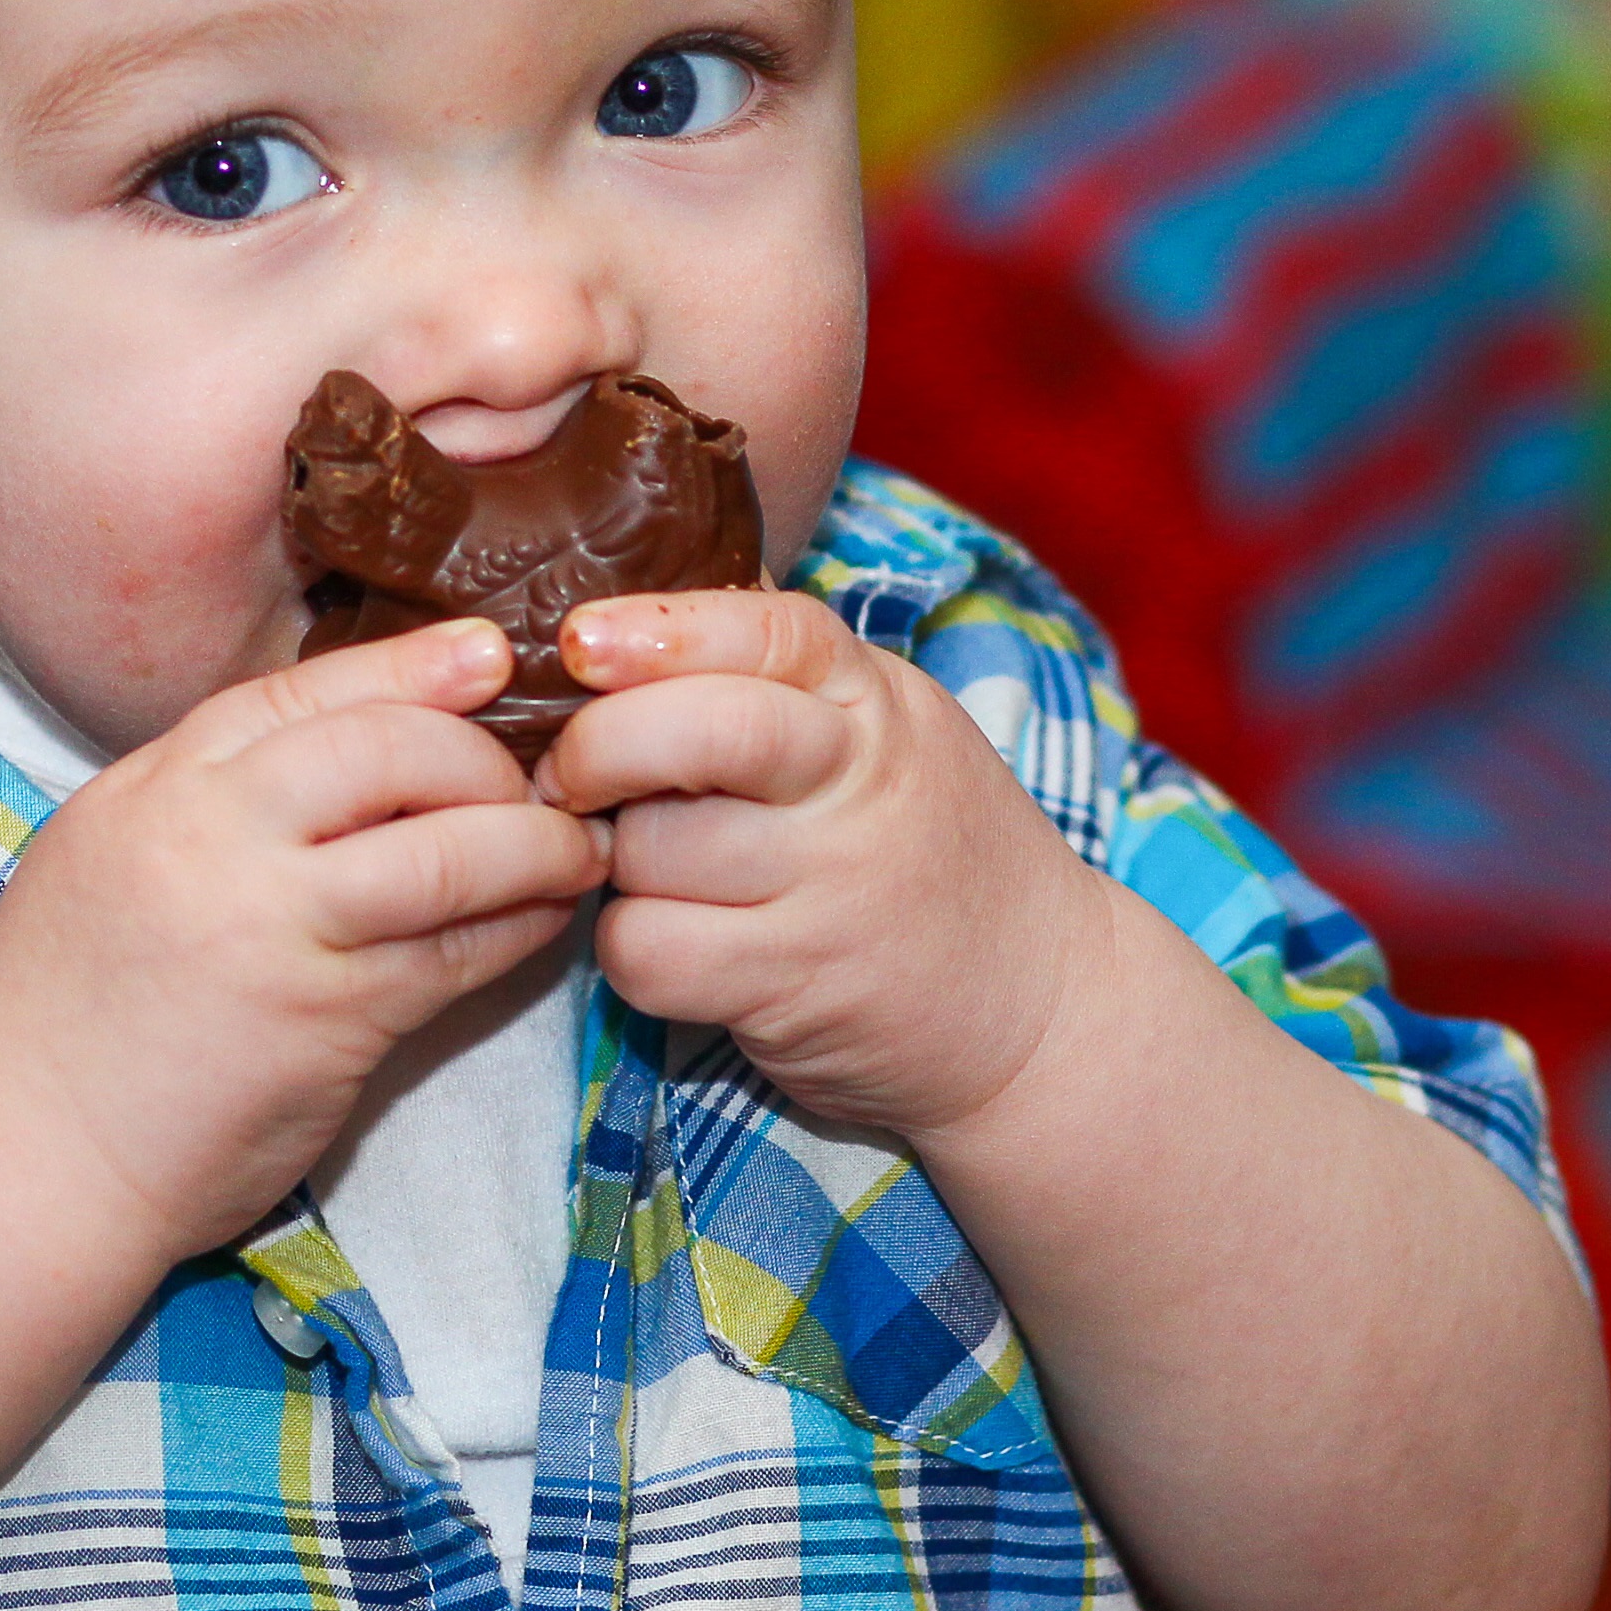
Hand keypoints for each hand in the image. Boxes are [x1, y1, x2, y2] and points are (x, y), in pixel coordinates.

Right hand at [0, 619, 606, 1265]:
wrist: (21, 1162)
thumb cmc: (64, 1019)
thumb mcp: (104, 859)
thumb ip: (205, 803)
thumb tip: (342, 758)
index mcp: (152, 788)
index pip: (303, 690)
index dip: (410, 667)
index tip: (486, 656)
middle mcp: (210, 838)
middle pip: (389, 746)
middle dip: (483, 754)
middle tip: (535, 777)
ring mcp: (272, 929)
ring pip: (446, 849)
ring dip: (534, 842)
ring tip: (576, 848)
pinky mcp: (325, 1021)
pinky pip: (454, 952)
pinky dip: (517, 927)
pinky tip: (545, 919)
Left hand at [540, 591, 1120, 1142]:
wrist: (1043, 1009)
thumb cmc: (930, 848)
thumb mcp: (892, 727)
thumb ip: (784, 672)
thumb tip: (639, 601)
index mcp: (877, 705)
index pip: (771, 633)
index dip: (663, 630)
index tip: (581, 641)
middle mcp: (861, 788)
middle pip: (705, 733)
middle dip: (603, 742)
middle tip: (568, 772)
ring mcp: (833, 893)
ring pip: (653, 848)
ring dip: (618, 860)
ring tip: (656, 867)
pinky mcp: (794, 988)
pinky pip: (649, 949)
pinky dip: (633, 947)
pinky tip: (673, 940)